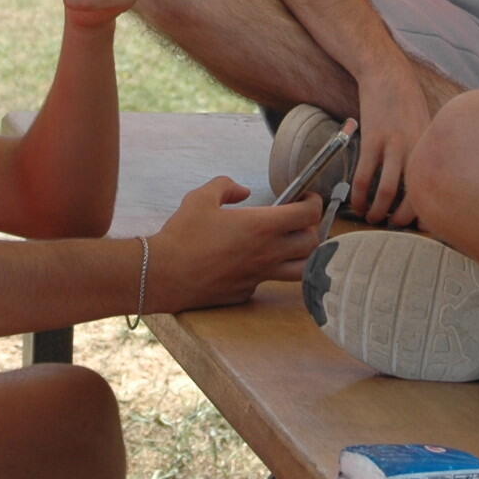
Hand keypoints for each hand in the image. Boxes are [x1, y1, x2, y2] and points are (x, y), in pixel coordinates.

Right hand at [147, 177, 324, 309]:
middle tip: (300, 221)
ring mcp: (260, 276)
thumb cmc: (183, 235)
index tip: (308, 198)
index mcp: (261, 226)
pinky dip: (270, 271)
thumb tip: (242, 190)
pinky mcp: (247, 292)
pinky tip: (254, 261)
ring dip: (303, 256)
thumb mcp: (201, 197)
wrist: (164, 274)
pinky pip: (269, 281)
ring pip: (301, 270)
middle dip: (313, 229)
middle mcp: (267, 253)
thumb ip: (226, 186)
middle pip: (313, 244)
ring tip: (292, 245)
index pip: (307, 215)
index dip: (314, 203)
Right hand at [352, 73, 430, 227]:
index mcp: (432, 149)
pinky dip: (358, 194)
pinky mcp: (371, 140)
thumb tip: (424, 182)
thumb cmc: (408, 101)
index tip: (421, 227)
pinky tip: (355, 202)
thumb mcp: (428, 126)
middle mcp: (416, 150)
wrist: (387, 74)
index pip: (435, 190)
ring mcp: (393, 145)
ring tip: (372, 219)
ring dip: (378, 211)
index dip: (429, 213)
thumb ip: (426, 153)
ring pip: (388, 191)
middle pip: (414, 196)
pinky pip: (364, 175)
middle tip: (394, 228)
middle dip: (402, 219)